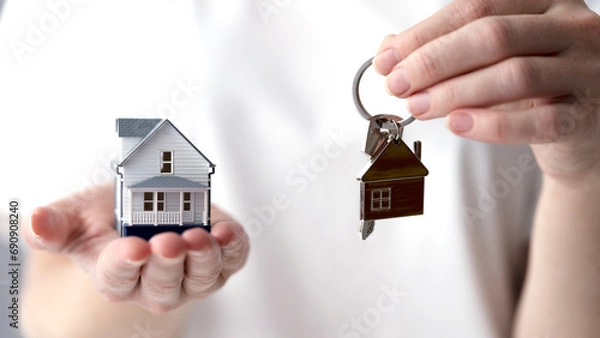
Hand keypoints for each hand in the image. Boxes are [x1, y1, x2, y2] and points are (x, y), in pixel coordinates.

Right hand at [24, 183, 248, 313]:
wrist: (147, 205)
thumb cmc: (110, 216)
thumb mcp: (78, 215)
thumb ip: (56, 224)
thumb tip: (35, 220)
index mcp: (116, 276)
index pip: (118, 278)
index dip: (125, 264)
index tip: (133, 248)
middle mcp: (155, 284)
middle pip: (162, 286)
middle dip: (167, 265)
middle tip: (167, 241)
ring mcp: (191, 275)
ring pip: (201, 279)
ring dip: (202, 260)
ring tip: (200, 237)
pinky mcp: (220, 258)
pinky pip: (232, 261)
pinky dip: (233, 248)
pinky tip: (227, 232)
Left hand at [374, 0, 599, 179]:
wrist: (583, 131)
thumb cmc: (533, 89)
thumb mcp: (491, 61)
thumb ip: (446, 49)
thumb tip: (390, 50)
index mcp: (544, 3)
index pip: (475, 7)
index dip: (424, 35)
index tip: (387, 60)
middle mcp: (571, 27)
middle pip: (494, 36)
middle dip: (435, 61)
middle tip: (399, 84)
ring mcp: (586, 70)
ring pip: (515, 75)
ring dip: (455, 92)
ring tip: (419, 106)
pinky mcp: (586, 116)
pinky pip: (539, 122)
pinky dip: (492, 125)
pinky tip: (457, 124)